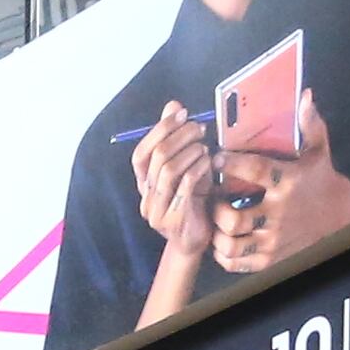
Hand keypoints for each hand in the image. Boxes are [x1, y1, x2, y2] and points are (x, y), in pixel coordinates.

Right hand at [130, 103, 218, 256]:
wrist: (194, 243)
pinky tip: (208, 162)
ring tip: (204, 146)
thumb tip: (173, 106)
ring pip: (167, 171)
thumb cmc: (193, 202)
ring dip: (189, 152)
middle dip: (179, 137)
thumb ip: (176, 141)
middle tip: (199, 128)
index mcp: (143, 184)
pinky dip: (197, 169)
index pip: (141, 153)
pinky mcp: (173, 219)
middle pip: (156, 158)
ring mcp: (156, 210)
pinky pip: (184, 187)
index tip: (181, 112)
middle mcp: (145, 196)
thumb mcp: (185, 168)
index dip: (159, 130)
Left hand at [211, 87, 349, 273]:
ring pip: (230, 243)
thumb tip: (305, 96)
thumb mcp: (318, 152)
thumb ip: (309, 124)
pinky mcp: (269, 259)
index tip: (216, 157)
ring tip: (213, 219)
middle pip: (233, 217)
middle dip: (214, 208)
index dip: (231, 163)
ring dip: (215, 232)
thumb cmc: (320, 181)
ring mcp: (273, 240)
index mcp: (288, 183)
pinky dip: (222, 253)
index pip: (255, 171)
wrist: (340, 220)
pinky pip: (236, 261)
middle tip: (210, 197)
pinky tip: (221, 239)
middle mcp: (279, 214)